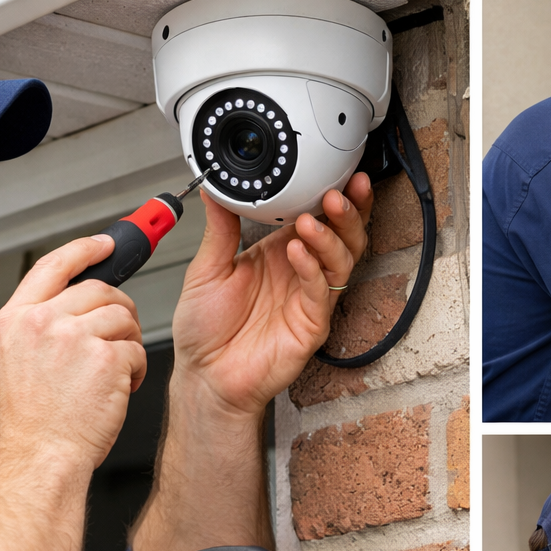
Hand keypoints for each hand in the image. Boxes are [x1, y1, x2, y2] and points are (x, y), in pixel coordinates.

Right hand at [0, 235, 146, 468]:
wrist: (41, 458)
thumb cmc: (35, 421)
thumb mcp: (21, 359)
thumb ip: (43, 323)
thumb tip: (80, 298)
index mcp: (18, 318)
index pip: (55, 264)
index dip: (86, 248)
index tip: (107, 242)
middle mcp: (43, 322)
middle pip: (99, 289)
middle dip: (119, 310)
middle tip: (119, 338)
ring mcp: (74, 338)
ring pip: (123, 316)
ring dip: (128, 343)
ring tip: (115, 373)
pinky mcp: (105, 359)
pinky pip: (136, 348)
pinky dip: (137, 370)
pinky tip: (119, 389)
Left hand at [170, 173, 373, 418]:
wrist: (204, 377)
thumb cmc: (205, 331)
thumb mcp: (206, 269)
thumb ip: (219, 229)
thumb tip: (215, 187)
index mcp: (279, 254)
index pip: (316, 217)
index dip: (330, 195)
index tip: (335, 173)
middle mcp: (300, 273)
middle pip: (342, 235)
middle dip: (346, 212)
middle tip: (335, 193)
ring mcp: (309, 299)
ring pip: (342, 261)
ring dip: (331, 237)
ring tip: (312, 221)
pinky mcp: (311, 326)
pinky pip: (322, 293)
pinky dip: (313, 270)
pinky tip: (298, 254)